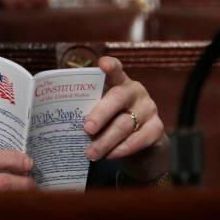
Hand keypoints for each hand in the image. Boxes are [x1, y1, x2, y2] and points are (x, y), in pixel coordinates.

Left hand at [84, 57, 169, 181]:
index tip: (102, 63)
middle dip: (101, 114)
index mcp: (119, 82)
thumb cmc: (112, 120)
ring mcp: (149, 108)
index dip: (110, 66)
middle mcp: (135, 91)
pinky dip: (121, 149)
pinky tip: (108, 156)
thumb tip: (62, 122)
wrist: (142, 141)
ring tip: (90, 153)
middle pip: (118, 98)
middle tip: (87, 129)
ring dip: (106, 140)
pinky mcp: (156, 128)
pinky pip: (138, 140)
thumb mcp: (102, 110)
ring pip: (126, 124)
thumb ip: (89, 109)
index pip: (115, 70)